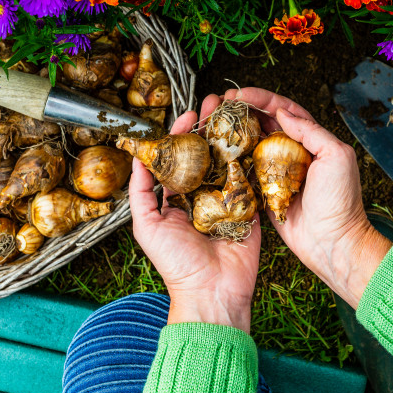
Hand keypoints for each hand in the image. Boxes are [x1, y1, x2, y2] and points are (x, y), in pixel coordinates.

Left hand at [128, 95, 260, 332]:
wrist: (212, 291)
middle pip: (206, 152)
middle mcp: (202, 194)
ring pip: (229, 160)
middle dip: (210, 126)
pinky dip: (252, 157)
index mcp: (177, 198)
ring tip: (236, 110)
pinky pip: (251, 178)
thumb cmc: (175, 263)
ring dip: (232, 134)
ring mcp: (227, 199)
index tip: (188, 113)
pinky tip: (254, 134)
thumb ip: (140, 191)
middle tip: (217, 101)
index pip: (179, 157)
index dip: (182, 133)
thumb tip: (138, 157)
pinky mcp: (249, 206)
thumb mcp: (146, 225)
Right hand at [223, 88, 391, 308]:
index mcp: (312, 140)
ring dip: (235, 132)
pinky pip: (246, 171)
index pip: (285, 110)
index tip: (241, 94)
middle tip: (222, 103)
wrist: (333, 243)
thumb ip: (311, 131)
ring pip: (253, 144)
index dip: (263, 98)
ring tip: (216, 122)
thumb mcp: (336, 156)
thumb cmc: (340, 200)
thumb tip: (283, 113)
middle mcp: (293, 153)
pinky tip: (218, 151)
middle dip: (244, 111)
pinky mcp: (265, 191)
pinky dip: (233, 159)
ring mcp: (277, 172)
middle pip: (265, 123)